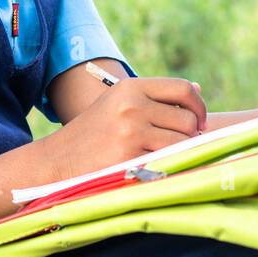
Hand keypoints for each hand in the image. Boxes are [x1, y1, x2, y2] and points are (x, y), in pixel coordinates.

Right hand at [41, 76, 206, 179]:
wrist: (57, 161)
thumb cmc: (93, 134)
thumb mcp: (118, 103)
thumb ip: (156, 97)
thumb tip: (197, 88)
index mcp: (131, 87)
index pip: (183, 89)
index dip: (198, 107)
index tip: (200, 122)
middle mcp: (132, 105)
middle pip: (187, 119)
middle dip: (190, 135)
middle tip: (180, 146)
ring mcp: (131, 131)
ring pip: (182, 142)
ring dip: (180, 153)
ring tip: (164, 157)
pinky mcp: (129, 157)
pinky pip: (167, 162)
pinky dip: (168, 167)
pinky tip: (155, 169)